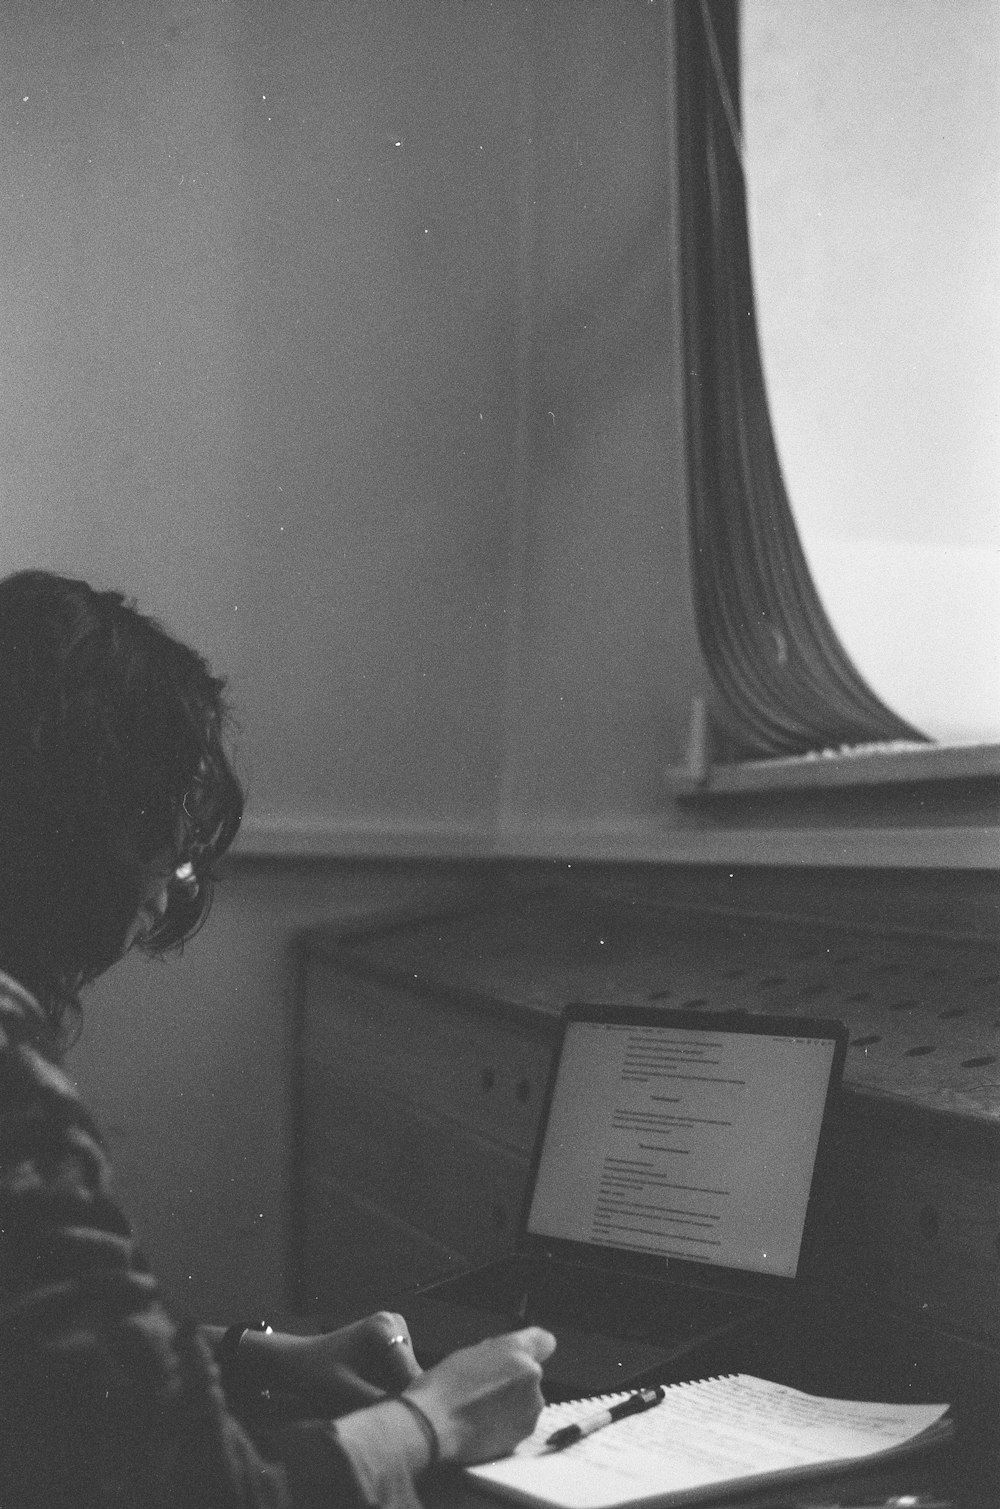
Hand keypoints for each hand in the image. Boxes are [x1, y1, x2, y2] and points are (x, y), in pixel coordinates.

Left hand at [256, 1311, 422, 1412]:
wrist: (297, 1361)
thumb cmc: (314, 1373)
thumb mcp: (344, 1391)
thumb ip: (376, 1402)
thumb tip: (407, 1420)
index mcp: (385, 1326)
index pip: (409, 1373)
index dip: (407, 1404)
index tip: (400, 1430)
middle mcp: (395, 1322)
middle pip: (411, 1375)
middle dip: (400, 1399)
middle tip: (382, 1423)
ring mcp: (395, 1332)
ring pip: (407, 1379)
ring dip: (394, 1397)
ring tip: (371, 1413)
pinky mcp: (392, 1346)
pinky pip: (400, 1377)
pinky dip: (388, 1392)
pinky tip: (370, 1401)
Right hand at [401, 1327, 555, 1464]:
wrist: (433, 1426)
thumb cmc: (443, 1387)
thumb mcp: (469, 1353)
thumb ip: (495, 1352)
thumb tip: (504, 1357)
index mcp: (516, 1349)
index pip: (544, 1341)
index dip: (534, 1348)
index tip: (524, 1355)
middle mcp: (530, 1376)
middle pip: (530, 1375)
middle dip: (514, 1381)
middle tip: (485, 1388)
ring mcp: (530, 1407)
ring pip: (526, 1401)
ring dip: (511, 1405)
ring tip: (480, 1410)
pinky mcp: (524, 1434)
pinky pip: (519, 1424)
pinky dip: (506, 1426)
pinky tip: (482, 1426)